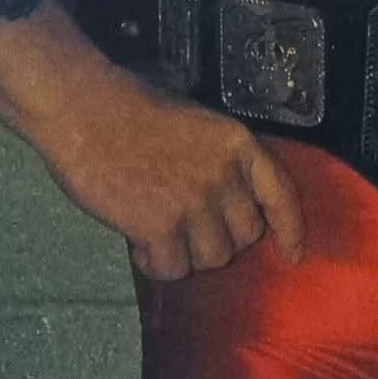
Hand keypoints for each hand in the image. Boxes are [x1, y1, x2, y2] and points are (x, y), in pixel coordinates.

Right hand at [38, 57, 303, 279]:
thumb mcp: (198, 125)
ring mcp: (194, 204)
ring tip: (161, 237)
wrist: (85, 110)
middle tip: (189, 231)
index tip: (292, 255)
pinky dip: (158, 266)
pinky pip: (174, 269)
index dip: (291, 230)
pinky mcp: (159, 227)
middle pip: (245, 236)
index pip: (281, 195)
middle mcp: (225, 177)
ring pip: (213, 258)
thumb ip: (221, 163)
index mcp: (239, 146)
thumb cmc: (133, 110)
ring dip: (189, 255)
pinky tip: (141, 248)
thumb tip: (227, 206)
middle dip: (221, 240)